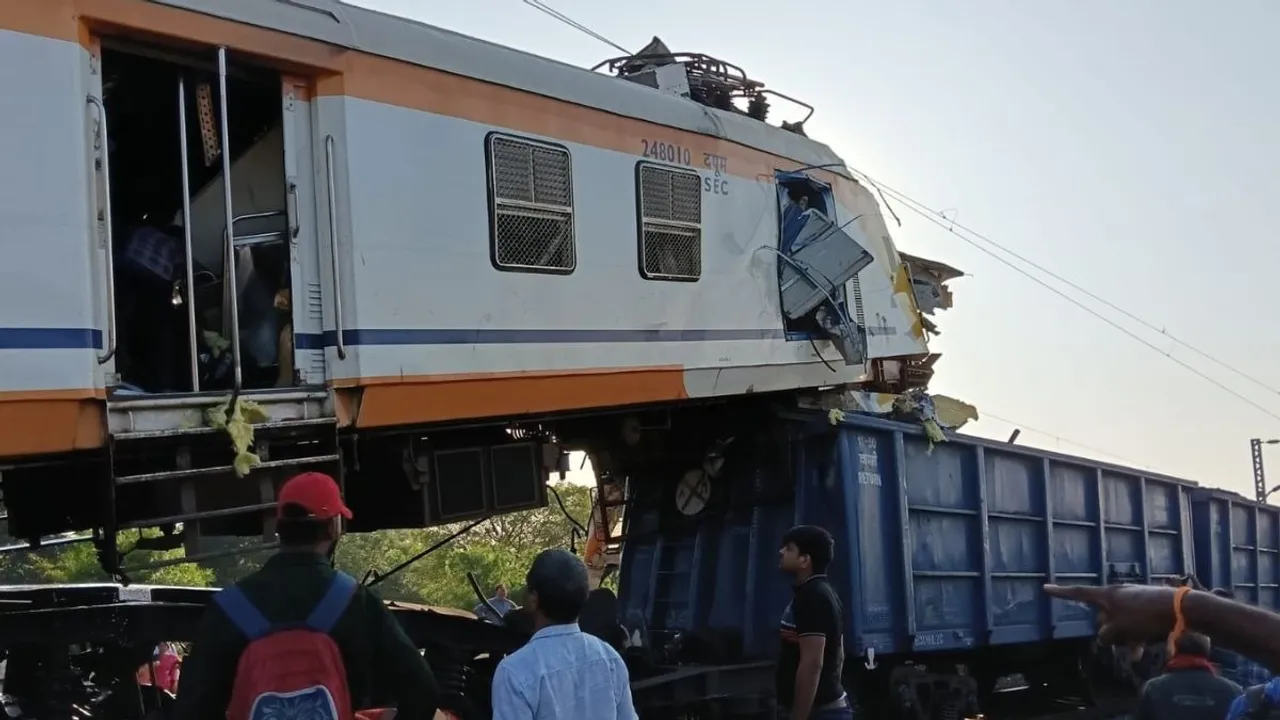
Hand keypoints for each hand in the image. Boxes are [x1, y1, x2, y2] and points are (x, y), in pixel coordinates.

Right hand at [1043, 583, 1178, 645]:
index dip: (1061, 593)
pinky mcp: (1149, 609)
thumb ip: (1105, 635)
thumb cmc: (1145, 617)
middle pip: (1102, 616)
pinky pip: (1135, 625)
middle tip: (1119, 642)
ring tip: (1136, 652)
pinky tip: (1143, 650)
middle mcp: (1119, 595)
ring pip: (1120, 623)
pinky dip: (1136, 637)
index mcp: (1107, 595)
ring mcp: (1134, 601)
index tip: (1045, 588)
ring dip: (1125, 638)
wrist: (1183, 610)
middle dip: (1108, 631)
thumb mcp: (1119, 628)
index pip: (1078, 593)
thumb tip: (1104, 638)